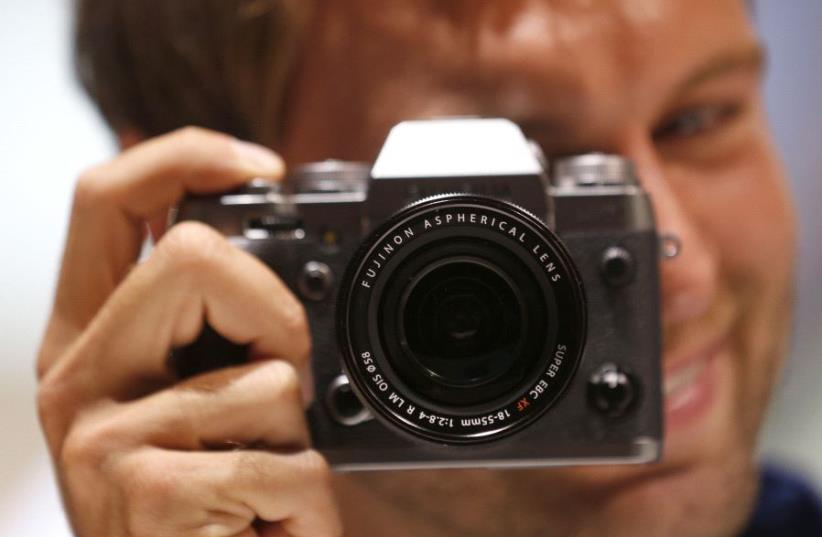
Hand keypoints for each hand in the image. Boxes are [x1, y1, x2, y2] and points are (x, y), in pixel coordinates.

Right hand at [36, 127, 341, 536]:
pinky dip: (305, 501)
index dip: (186, 156)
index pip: (105, 198)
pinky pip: (283, 461)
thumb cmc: (209, 509)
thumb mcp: (199, 400)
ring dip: (294, 436)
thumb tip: (274, 250)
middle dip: (277, 320)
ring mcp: (100, 441)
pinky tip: (262, 530)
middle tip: (280, 392)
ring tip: (256, 485)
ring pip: (265, 375)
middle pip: (195, 257)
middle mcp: (73, 378)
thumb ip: (210, 326)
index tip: (266, 168)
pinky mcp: (146, 498)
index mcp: (87, 338)